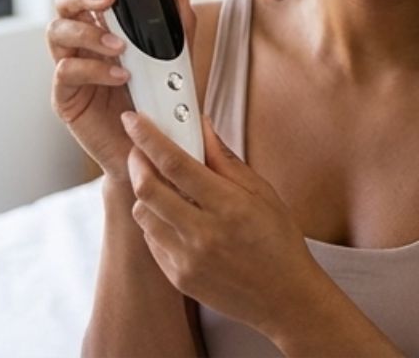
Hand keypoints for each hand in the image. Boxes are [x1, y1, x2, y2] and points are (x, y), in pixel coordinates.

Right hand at [46, 0, 196, 181]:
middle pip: (66, 1)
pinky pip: (66, 71)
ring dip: (91, 34)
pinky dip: (94, 68)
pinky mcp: (65, 96)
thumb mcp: (178, 60)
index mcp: (108, 26)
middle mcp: (85, 40)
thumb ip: (179, 25)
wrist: (150, 152)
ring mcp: (71, 66)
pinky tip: (119, 75)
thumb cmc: (158, 102)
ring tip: (120, 48)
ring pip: (59, 31)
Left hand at [122, 109, 323, 338]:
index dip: (148, 138)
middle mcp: (203, 234)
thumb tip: (202, 126)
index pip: (175, 163)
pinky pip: (151, 240)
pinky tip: (173, 213)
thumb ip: (225, 159)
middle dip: (137, 161)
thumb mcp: (262, 192)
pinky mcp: (178, 278)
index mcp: (228, 205)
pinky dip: (154, 220)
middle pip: (147, 189)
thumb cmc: (278, 240)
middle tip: (139, 149)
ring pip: (143, 215)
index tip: (133, 121)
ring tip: (160, 182)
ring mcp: (187, 259)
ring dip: (144, 192)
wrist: (284, 297)